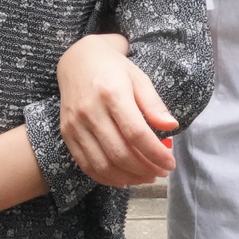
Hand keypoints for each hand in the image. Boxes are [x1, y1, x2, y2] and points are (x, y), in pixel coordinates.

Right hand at [58, 34, 177, 186]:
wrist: (77, 60)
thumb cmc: (113, 69)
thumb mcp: (139, 78)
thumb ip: (153, 104)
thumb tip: (172, 126)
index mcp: (112, 94)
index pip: (136, 134)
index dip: (155, 154)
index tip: (170, 163)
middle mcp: (90, 111)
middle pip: (120, 153)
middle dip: (145, 169)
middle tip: (161, 172)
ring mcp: (75, 124)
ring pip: (102, 164)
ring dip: (128, 177)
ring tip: (146, 177)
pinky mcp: (67, 133)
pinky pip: (86, 165)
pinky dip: (106, 178)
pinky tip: (123, 178)